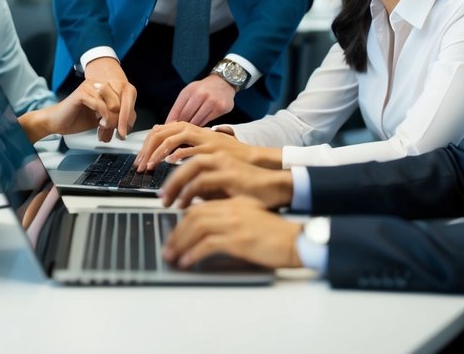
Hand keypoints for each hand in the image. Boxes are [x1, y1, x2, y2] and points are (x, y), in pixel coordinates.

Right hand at [29, 79, 137, 141]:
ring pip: (112, 102)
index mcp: (103, 87)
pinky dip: (104, 116)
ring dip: (112, 118)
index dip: (127, 115)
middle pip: (121, 100)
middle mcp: (97, 83)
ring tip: (106, 127)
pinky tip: (100, 124)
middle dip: (120, 119)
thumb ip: (114, 116)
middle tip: (115, 131)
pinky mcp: (81, 93)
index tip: (124, 130)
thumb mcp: (101, 118)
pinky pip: (100, 104)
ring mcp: (89, 86)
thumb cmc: (76, 119)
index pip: (124, 98)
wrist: (56, 123)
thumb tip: (130, 121)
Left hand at [134, 122, 263, 171]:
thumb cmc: (235, 163)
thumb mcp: (209, 153)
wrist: (260, 165)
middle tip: (140, 166)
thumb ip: (191, 151)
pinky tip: (170, 162)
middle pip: (166, 132)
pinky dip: (179, 155)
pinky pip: (194, 151)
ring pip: (176, 139)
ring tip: (150, 166)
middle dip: (148, 149)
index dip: (149, 144)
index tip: (140, 159)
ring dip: (159, 154)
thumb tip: (170, 156)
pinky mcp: (217, 153)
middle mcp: (202, 133)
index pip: (166, 130)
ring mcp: (209, 141)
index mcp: (198, 132)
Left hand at [160, 152, 292, 209]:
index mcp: (217, 157)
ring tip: (169, 205)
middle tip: (161, 198)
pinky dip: (189, 198)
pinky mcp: (232, 179)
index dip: (172, 176)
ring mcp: (226, 167)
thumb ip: (207, 188)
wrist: (279, 189)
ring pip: (191, 175)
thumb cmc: (255, 190)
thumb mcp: (226, 186)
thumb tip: (186, 199)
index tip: (163, 192)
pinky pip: (202, 186)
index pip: (186, 161)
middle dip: (170, 182)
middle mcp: (219, 158)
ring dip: (176, 189)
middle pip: (186, 166)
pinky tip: (184, 208)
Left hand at [163, 198, 302, 269]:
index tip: (173, 231)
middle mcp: (232, 208)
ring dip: (180, 242)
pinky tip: (187, 261)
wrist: (297, 240)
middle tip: (167, 246)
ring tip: (172, 256)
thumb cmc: (276, 234)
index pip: (200, 204)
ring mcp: (235, 222)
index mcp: (234, 202)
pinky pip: (208, 244)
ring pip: (197, 227)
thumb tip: (208, 230)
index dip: (182, 218)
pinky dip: (194, 253)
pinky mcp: (239, 239)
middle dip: (176, 232)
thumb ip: (230, 218)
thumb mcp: (250, 218)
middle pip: (194, 215)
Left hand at [166, 75, 235, 125]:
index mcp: (190, 90)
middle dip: (181, 126)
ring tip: (189, 132)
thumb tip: (169, 124)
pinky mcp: (220, 108)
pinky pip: (207, 121)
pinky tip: (200, 128)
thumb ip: (180, 107)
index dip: (171, 122)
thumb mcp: (189, 92)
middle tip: (178, 134)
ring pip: (197, 121)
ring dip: (192, 128)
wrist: (223, 83)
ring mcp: (211, 101)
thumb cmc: (202, 90)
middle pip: (186, 117)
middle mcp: (200, 94)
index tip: (168, 130)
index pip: (177, 110)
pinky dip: (202, 126)